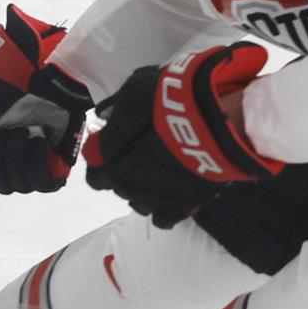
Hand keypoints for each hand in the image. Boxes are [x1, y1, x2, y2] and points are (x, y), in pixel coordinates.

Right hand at [0, 6, 91, 197]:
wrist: (41, 72)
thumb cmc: (3, 89)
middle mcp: (9, 158)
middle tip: (4, 132)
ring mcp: (32, 159)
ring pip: (20, 185)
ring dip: (18, 156)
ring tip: (23, 130)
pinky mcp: (54, 159)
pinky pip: (45, 184)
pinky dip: (39, 165)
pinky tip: (37, 142)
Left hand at [83, 43, 279, 226]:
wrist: (213, 118)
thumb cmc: (170, 99)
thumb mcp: (135, 90)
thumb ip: (116, 106)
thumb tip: (103, 115)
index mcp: (111, 155)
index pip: (95, 172)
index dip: (101, 162)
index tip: (112, 152)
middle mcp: (125, 181)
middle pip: (117, 187)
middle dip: (123, 174)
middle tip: (139, 158)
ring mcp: (153, 198)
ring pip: (138, 204)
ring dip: (142, 191)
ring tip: (159, 174)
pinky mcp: (180, 208)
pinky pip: (163, 218)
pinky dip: (165, 207)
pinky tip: (172, 192)